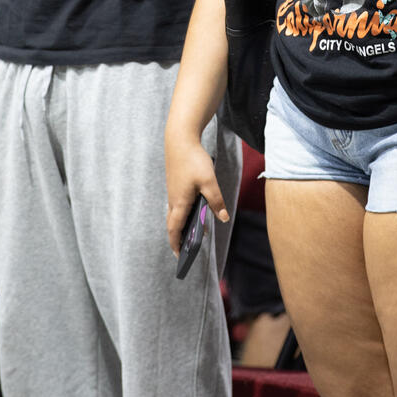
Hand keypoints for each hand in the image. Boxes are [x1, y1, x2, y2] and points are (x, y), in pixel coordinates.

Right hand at [165, 131, 229, 256]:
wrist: (180, 139)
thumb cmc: (193, 160)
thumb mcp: (209, 182)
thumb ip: (216, 202)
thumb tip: (223, 219)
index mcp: (180, 203)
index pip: (175, 230)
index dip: (176, 244)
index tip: (179, 256)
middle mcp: (173, 199)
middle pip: (174, 224)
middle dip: (179, 238)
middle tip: (186, 249)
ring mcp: (173, 191)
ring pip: (175, 214)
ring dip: (182, 225)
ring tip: (195, 233)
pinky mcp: (175, 184)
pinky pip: (177, 205)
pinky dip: (183, 214)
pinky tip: (195, 211)